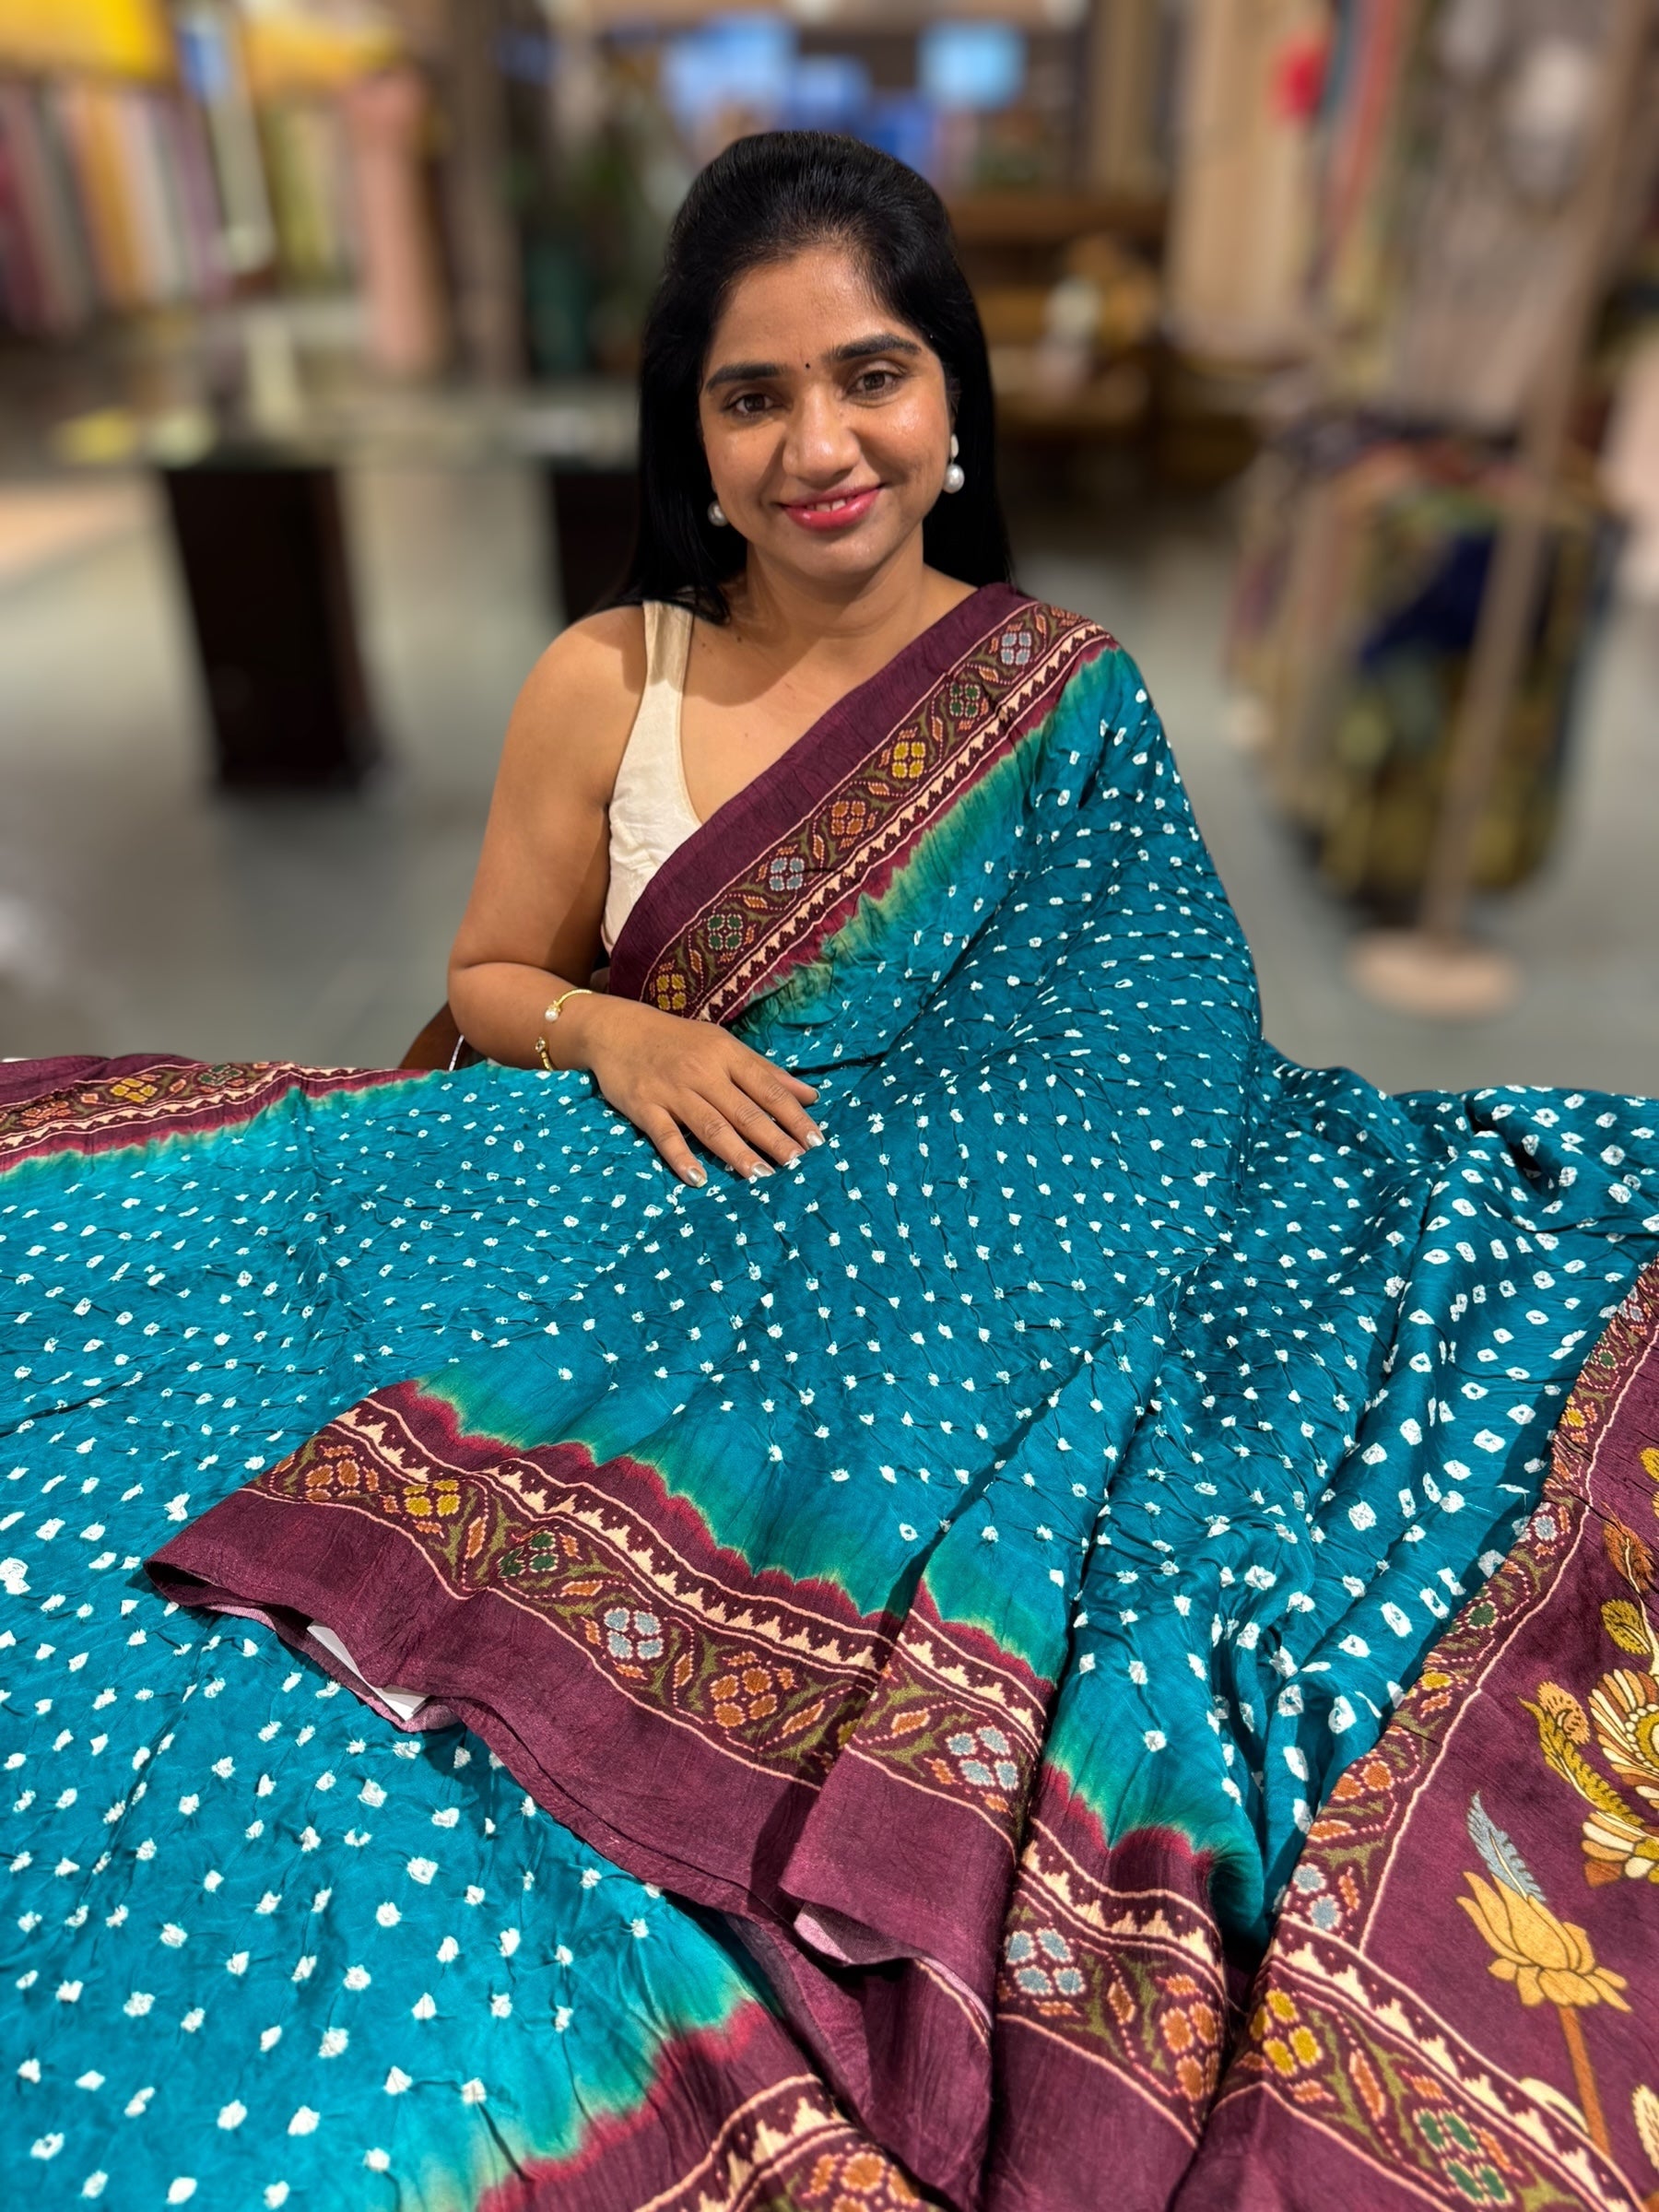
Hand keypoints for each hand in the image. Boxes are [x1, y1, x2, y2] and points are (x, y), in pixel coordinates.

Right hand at [568, 997, 821, 1185]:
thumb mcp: (724, 1046)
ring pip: (711, 1126)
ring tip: (762, 1177)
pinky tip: (698, 1179)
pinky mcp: (644, 1106)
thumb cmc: (678, 1040)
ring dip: (738, 1153)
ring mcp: (672, 1091)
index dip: (793, 1116)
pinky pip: (665, 1135)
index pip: (768, 1089)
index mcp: (727, 1055)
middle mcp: (703, 1072)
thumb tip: (810, 1095)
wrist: (618, 1030)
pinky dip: (681, 1157)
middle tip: (799, 1166)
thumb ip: (766, 1072)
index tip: (816, 1141)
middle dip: (774, 1140)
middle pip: (744, 1111)